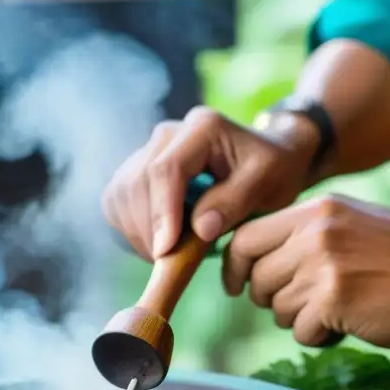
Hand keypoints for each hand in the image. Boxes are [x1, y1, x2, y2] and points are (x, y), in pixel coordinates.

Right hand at [101, 106, 319, 259]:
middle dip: (148, 229)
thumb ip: (235, 202)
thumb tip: (199, 228)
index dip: (162, 213)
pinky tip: (157, 242)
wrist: (266, 160)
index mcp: (202, 127)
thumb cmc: (273, 171)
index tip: (165, 250)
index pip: (165, 169)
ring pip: (121, 195)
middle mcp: (168, 133)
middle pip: (137, 183)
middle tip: (170, 261)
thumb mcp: (270, 184)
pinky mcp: (135, 170)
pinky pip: (117, 203)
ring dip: (137, 233)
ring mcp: (148, 150)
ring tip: (168, 253)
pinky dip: (130, 229)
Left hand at [223, 194, 389, 347]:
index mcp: (315, 210)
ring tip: (336, 309)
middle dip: (272, 299)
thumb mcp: (351, 221)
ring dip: (300, 318)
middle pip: (257, 278)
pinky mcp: (333, 302)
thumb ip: (304, 232)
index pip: (245, 238)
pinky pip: (300, 331)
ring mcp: (322, 267)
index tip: (237, 285)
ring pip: (277, 308)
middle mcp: (314, 234)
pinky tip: (347, 324)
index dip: (234, 267)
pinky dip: (319, 336)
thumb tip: (253, 253)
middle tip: (305, 302)